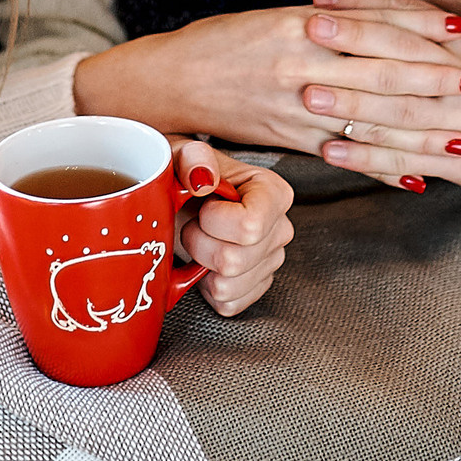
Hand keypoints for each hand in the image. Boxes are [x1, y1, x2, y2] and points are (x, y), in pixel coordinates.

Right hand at [72, 6, 460, 151]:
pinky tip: (415, 178)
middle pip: (382, 73)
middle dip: (437, 81)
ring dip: (421, 132)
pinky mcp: (288, 141)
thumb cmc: (224, 42)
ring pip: (369, 121)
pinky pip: (343, 156)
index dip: (424, 29)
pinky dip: (381, 168)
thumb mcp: (276, 17)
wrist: (170, 82)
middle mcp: (302, 66)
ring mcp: (296, 108)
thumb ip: (329, 12)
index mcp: (302, 27)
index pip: (375, 25)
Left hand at [168, 139, 294, 315]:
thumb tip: (203, 176)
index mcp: (274, 193)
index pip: (250, 226)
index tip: (203, 205)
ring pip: (228, 286)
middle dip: (199, 243)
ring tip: (198, 240)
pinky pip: (227, 304)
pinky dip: (204, 288)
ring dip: (201, 266)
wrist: (180, 200)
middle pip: (234, 260)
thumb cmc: (186, 177)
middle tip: (193, 223)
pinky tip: (203, 262)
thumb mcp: (182, 156)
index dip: (214, 221)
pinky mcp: (255, 287)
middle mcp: (280, 229)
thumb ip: (192, 158)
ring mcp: (270, 262)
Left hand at [299, 0, 460, 205]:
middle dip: (352, 42)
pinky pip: (410, 157)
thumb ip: (439, 33)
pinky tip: (334, 152)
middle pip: (404, 55)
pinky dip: (369, 157)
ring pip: (402, 109)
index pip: (412, 17)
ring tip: (308, 95)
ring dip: (352, 102)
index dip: (365, 6)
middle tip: (305, 31)